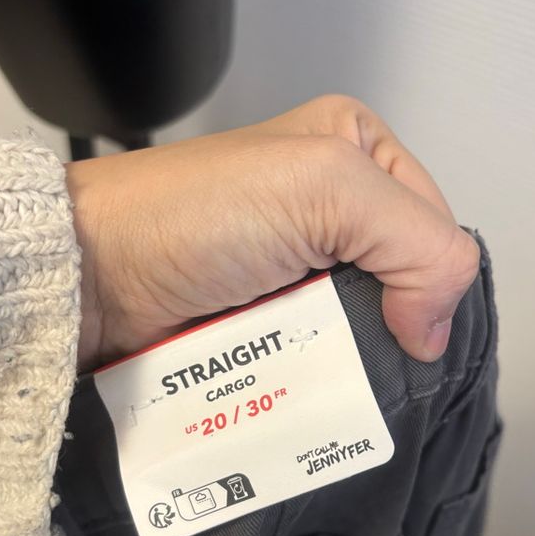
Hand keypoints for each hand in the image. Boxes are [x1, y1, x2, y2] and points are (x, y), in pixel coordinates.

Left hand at [67, 95, 479, 371]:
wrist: (98, 278)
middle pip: (403, 286)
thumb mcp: (327, 187)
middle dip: (389, 326)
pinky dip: (321, 379)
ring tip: (319, 369)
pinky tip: (305, 385)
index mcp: (357, 150)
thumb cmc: (195, 213)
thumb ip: (418, 241)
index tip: (397, 316)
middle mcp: (333, 206)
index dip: (429, 279)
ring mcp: (302, 268)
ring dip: (352, 361)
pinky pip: (323, 357)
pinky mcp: (275, 320)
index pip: (436, 228)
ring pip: (366, 330)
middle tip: (349, 344)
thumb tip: (434, 328)